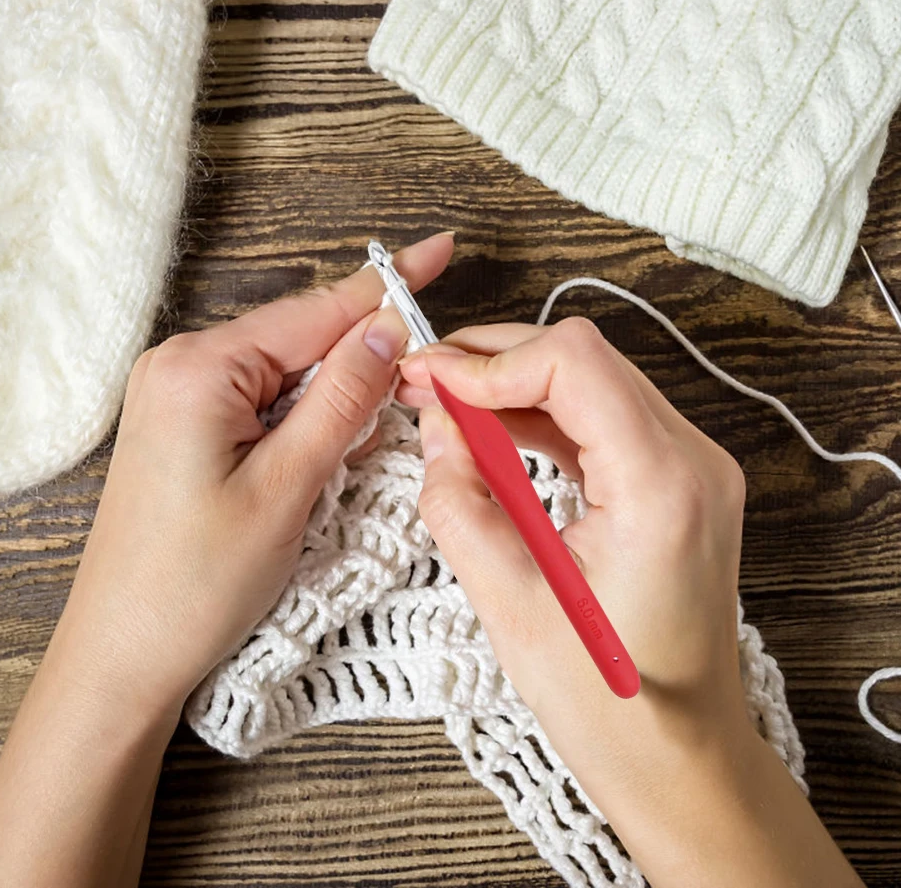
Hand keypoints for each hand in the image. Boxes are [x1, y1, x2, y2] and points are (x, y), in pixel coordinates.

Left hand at [51, 232, 453, 721]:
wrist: (121, 656)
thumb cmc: (195, 584)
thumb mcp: (287, 487)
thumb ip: (341, 399)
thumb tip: (388, 328)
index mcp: (199, 368)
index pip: (316, 311)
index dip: (388, 285)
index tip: (440, 250)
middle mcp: (180, 365)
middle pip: (300, 337)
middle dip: (363, 356)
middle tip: (421, 383)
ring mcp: (177, 395)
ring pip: (285, 372)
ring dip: (335, 398)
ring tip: (360, 448)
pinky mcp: (183, 426)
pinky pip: (260, 400)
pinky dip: (302, 420)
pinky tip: (320, 457)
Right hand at [398, 317, 746, 770]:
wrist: (680, 759)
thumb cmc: (607, 704)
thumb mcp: (508, 603)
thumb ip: (459, 500)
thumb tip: (435, 425)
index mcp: (662, 487)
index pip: (574, 363)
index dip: (489, 360)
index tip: (430, 380)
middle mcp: (694, 462)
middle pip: (584, 359)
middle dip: (495, 362)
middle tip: (424, 381)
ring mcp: (694, 470)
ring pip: (592, 382)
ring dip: (515, 386)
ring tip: (447, 407)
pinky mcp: (679, 484)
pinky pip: (605, 421)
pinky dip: (544, 417)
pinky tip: (494, 434)